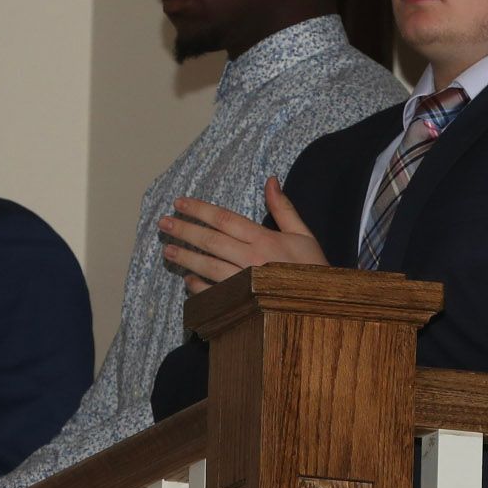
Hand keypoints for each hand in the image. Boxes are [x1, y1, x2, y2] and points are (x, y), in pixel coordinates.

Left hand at [157, 177, 326, 292]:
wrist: (323, 307)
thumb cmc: (313, 270)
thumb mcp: (303, 235)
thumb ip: (284, 208)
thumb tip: (270, 180)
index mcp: (265, 239)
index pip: (224, 219)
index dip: (199, 209)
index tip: (180, 202)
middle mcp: (252, 260)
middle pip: (210, 240)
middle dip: (184, 230)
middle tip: (164, 223)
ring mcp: (245, 284)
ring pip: (207, 267)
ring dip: (186, 258)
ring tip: (168, 250)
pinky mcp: (242, 304)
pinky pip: (214, 294)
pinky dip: (199, 288)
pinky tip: (188, 281)